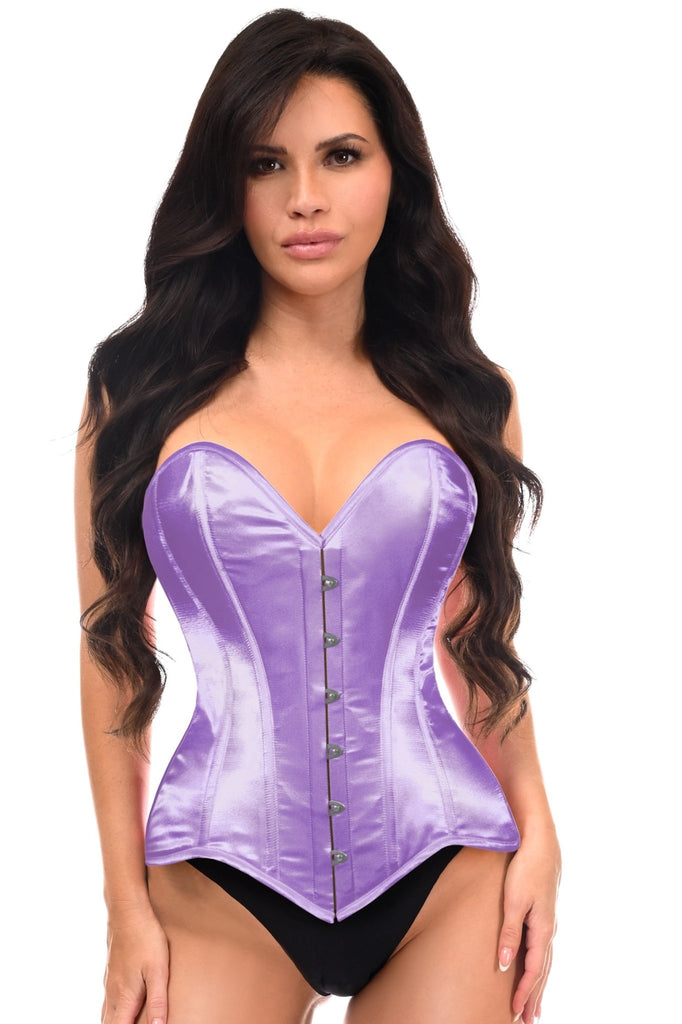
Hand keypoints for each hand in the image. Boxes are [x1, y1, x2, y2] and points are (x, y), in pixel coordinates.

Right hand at [101, 904, 168, 1023]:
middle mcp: (113, 994)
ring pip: (106, 1014)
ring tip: (128, 1020)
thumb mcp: (158, 970)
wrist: (127, 912)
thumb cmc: (145, 939)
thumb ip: (157, 1001)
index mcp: (124, 998)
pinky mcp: (111, 973)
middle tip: (133, 1022)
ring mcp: (110, 983)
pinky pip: (108, 1002)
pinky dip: (113, 1013)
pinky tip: (123, 1008)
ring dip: (114, 1023)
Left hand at [497, 828, 560, 1022]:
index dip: (523, 992)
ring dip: (539, 985)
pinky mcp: (545, 913)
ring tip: (535, 1006)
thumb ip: (509, 933)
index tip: (514, 1012)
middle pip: (543, 972)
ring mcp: (549, 922)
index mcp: (543, 930)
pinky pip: (544, 949)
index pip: (533, 971)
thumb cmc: (525, 869)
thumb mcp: (513, 901)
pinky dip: (541, 966)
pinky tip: (538, 968)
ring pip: (545, 962)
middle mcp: (549, 930)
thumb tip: (503, 964)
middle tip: (528, 1021)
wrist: (541, 843)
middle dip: (534, 997)